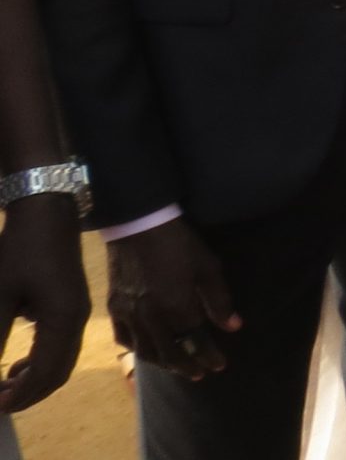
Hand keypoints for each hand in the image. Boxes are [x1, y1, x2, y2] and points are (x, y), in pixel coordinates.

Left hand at [0, 193, 88, 410]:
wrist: (46, 212)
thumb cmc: (20, 251)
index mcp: (62, 320)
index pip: (44, 372)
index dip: (18, 395)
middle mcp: (75, 321)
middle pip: (58, 373)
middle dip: (29, 394)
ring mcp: (76, 313)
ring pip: (61, 361)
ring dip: (35, 380)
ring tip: (5, 387)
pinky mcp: (71, 305)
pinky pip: (60, 346)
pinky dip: (41, 363)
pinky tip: (18, 363)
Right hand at [107, 220, 239, 381]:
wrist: (137, 224)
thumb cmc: (179, 243)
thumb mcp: (207, 267)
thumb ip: (219, 300)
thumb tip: (234, 326)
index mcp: (176, 308)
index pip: (196, 342)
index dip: (209, 356)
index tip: (220, 366)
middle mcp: (150, 318)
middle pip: (169, 353)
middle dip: (187, 366)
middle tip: (200, 373)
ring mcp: (129, 314)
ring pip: (145, 351)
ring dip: (163, 362)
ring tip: (177, 366)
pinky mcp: (113, 307)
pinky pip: (124, 338)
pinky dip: (137, 348)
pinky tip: (147, 349)